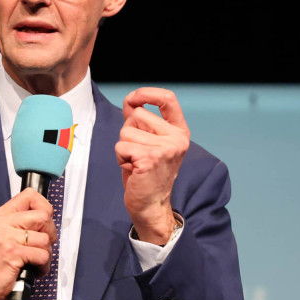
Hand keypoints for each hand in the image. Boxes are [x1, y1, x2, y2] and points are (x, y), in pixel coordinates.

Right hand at [0, 188, 56, 299]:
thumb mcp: (3, 238)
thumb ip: (20, 225)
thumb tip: (48, 218)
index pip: (29, 195)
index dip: (44, 208)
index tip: (43, 224)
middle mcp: (0, 223)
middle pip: (43, 216)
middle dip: (50, 234)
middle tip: (41, 248)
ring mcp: (5, 237)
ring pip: (45, 239)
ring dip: (46, 255)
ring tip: (35, 263)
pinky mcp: (11, 253)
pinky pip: (42, 255)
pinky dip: (43, 267)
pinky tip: (34, 271)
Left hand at [115, 87, 190, 244]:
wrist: (151, 206)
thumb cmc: (147, 174)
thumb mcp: (149, 143)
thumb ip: (141, 122)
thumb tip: (131, 101)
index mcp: (179, 132)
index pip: (168, 98)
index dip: (147, 93)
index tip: (134, 98)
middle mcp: (176, 138)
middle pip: (137, 116)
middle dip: (128, 133)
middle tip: (138, 154)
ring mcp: (165, 148)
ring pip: (126, 132)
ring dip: (124, 148)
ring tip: (136, 163)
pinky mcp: (150, 158)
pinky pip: (121, 146)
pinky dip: (120, 158)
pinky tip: (133, 170)